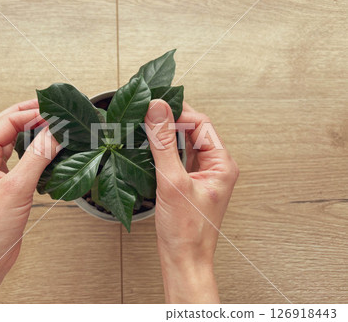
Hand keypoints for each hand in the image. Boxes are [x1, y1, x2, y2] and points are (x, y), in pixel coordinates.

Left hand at [0, 99, 58, 302]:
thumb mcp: (16, 188)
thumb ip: (37, 157)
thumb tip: (54, 133)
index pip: (6, 123)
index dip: (29, 114)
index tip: (52, 112)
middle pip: (5, 127)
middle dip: (26, 114)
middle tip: (48, 108)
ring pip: (12, 143)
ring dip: (29, 131)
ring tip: (48, 124)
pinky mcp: (7, 188)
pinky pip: (21, 161)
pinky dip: (34, 152)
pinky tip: (45, 152)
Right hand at [144, 100, 238, 302]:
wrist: (183, 260)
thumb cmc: (187, 231)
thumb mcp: (173, 182)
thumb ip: (163, 144)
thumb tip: (158, 110)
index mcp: (222, 164)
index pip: (201, 124)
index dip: (178, 113)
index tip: (156, 107)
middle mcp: (214, 166)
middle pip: (193, 131)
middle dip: (171, 120)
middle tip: (148, 112)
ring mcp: (201, 175)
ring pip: (184, 143)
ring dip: (165, 134)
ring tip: (145, 126)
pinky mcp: (187, 182)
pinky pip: (177, 157)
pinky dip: (163, 149)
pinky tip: (149, 147)